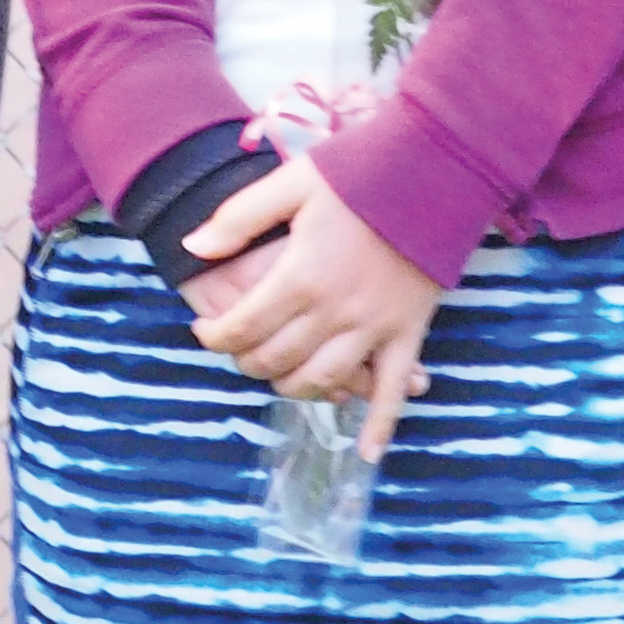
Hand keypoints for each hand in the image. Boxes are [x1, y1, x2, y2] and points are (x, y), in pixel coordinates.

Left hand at [188, 156, 438, 460]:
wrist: (433, 169)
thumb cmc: (358, 171)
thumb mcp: (289, 184)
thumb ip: (237, 220)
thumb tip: (191, 248)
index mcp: (299, 276)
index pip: (244, 327)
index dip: (216, 337)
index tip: (205, 331)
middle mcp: (334, 312)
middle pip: (277, 360)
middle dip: (248, 361)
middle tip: (239, 349)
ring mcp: (374, 328)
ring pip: (323, 381)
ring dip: (294, 388)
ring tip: (280, 376)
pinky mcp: (409, 333)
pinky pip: (394, 390)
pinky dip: (380, 425)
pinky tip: (366, 454)